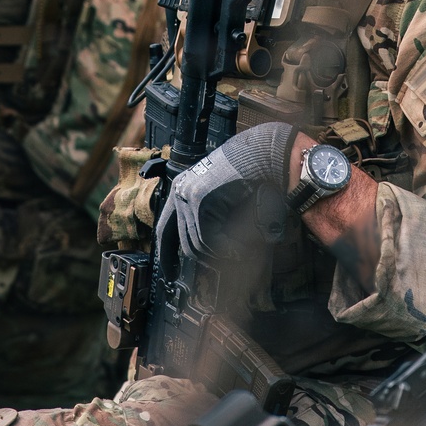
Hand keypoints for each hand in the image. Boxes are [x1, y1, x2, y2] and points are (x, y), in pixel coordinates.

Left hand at [154, 122, 295, 268]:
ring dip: (223, 251)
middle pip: (185, 243)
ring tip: (242, 247)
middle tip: (228, 258)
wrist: (261, 153)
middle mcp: (180, 192)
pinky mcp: (201, 201)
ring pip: (199, 243)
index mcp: (181, 189)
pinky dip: (229, 247)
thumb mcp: (219, 195)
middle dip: (207, 256)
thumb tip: (202, 250)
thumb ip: (207, 217)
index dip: (166, 254)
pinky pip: (210, 238)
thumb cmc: (246, 173)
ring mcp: (188, 196)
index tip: (169, 272)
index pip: (164, 229)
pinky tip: (241, 245)